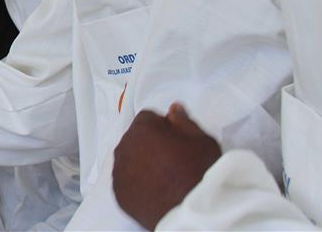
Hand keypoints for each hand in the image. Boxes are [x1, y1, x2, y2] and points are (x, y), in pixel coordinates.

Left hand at [112, 103, 221, 229]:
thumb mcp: (202, 140)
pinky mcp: (118, 193)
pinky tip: (154, 189)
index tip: (177, 140)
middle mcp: (125, 146)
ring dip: (141, 161)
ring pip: (129, 158)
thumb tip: (173, 108)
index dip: (164, 126)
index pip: (148, 117)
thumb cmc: (200, 172)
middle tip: (172, 159)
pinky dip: (136, 181)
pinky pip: (125, 180)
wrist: (193, 213)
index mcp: (143, 129)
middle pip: (136, 137)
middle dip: (150, 143)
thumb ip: (184, 121)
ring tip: (164, 176)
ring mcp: (119, 171)